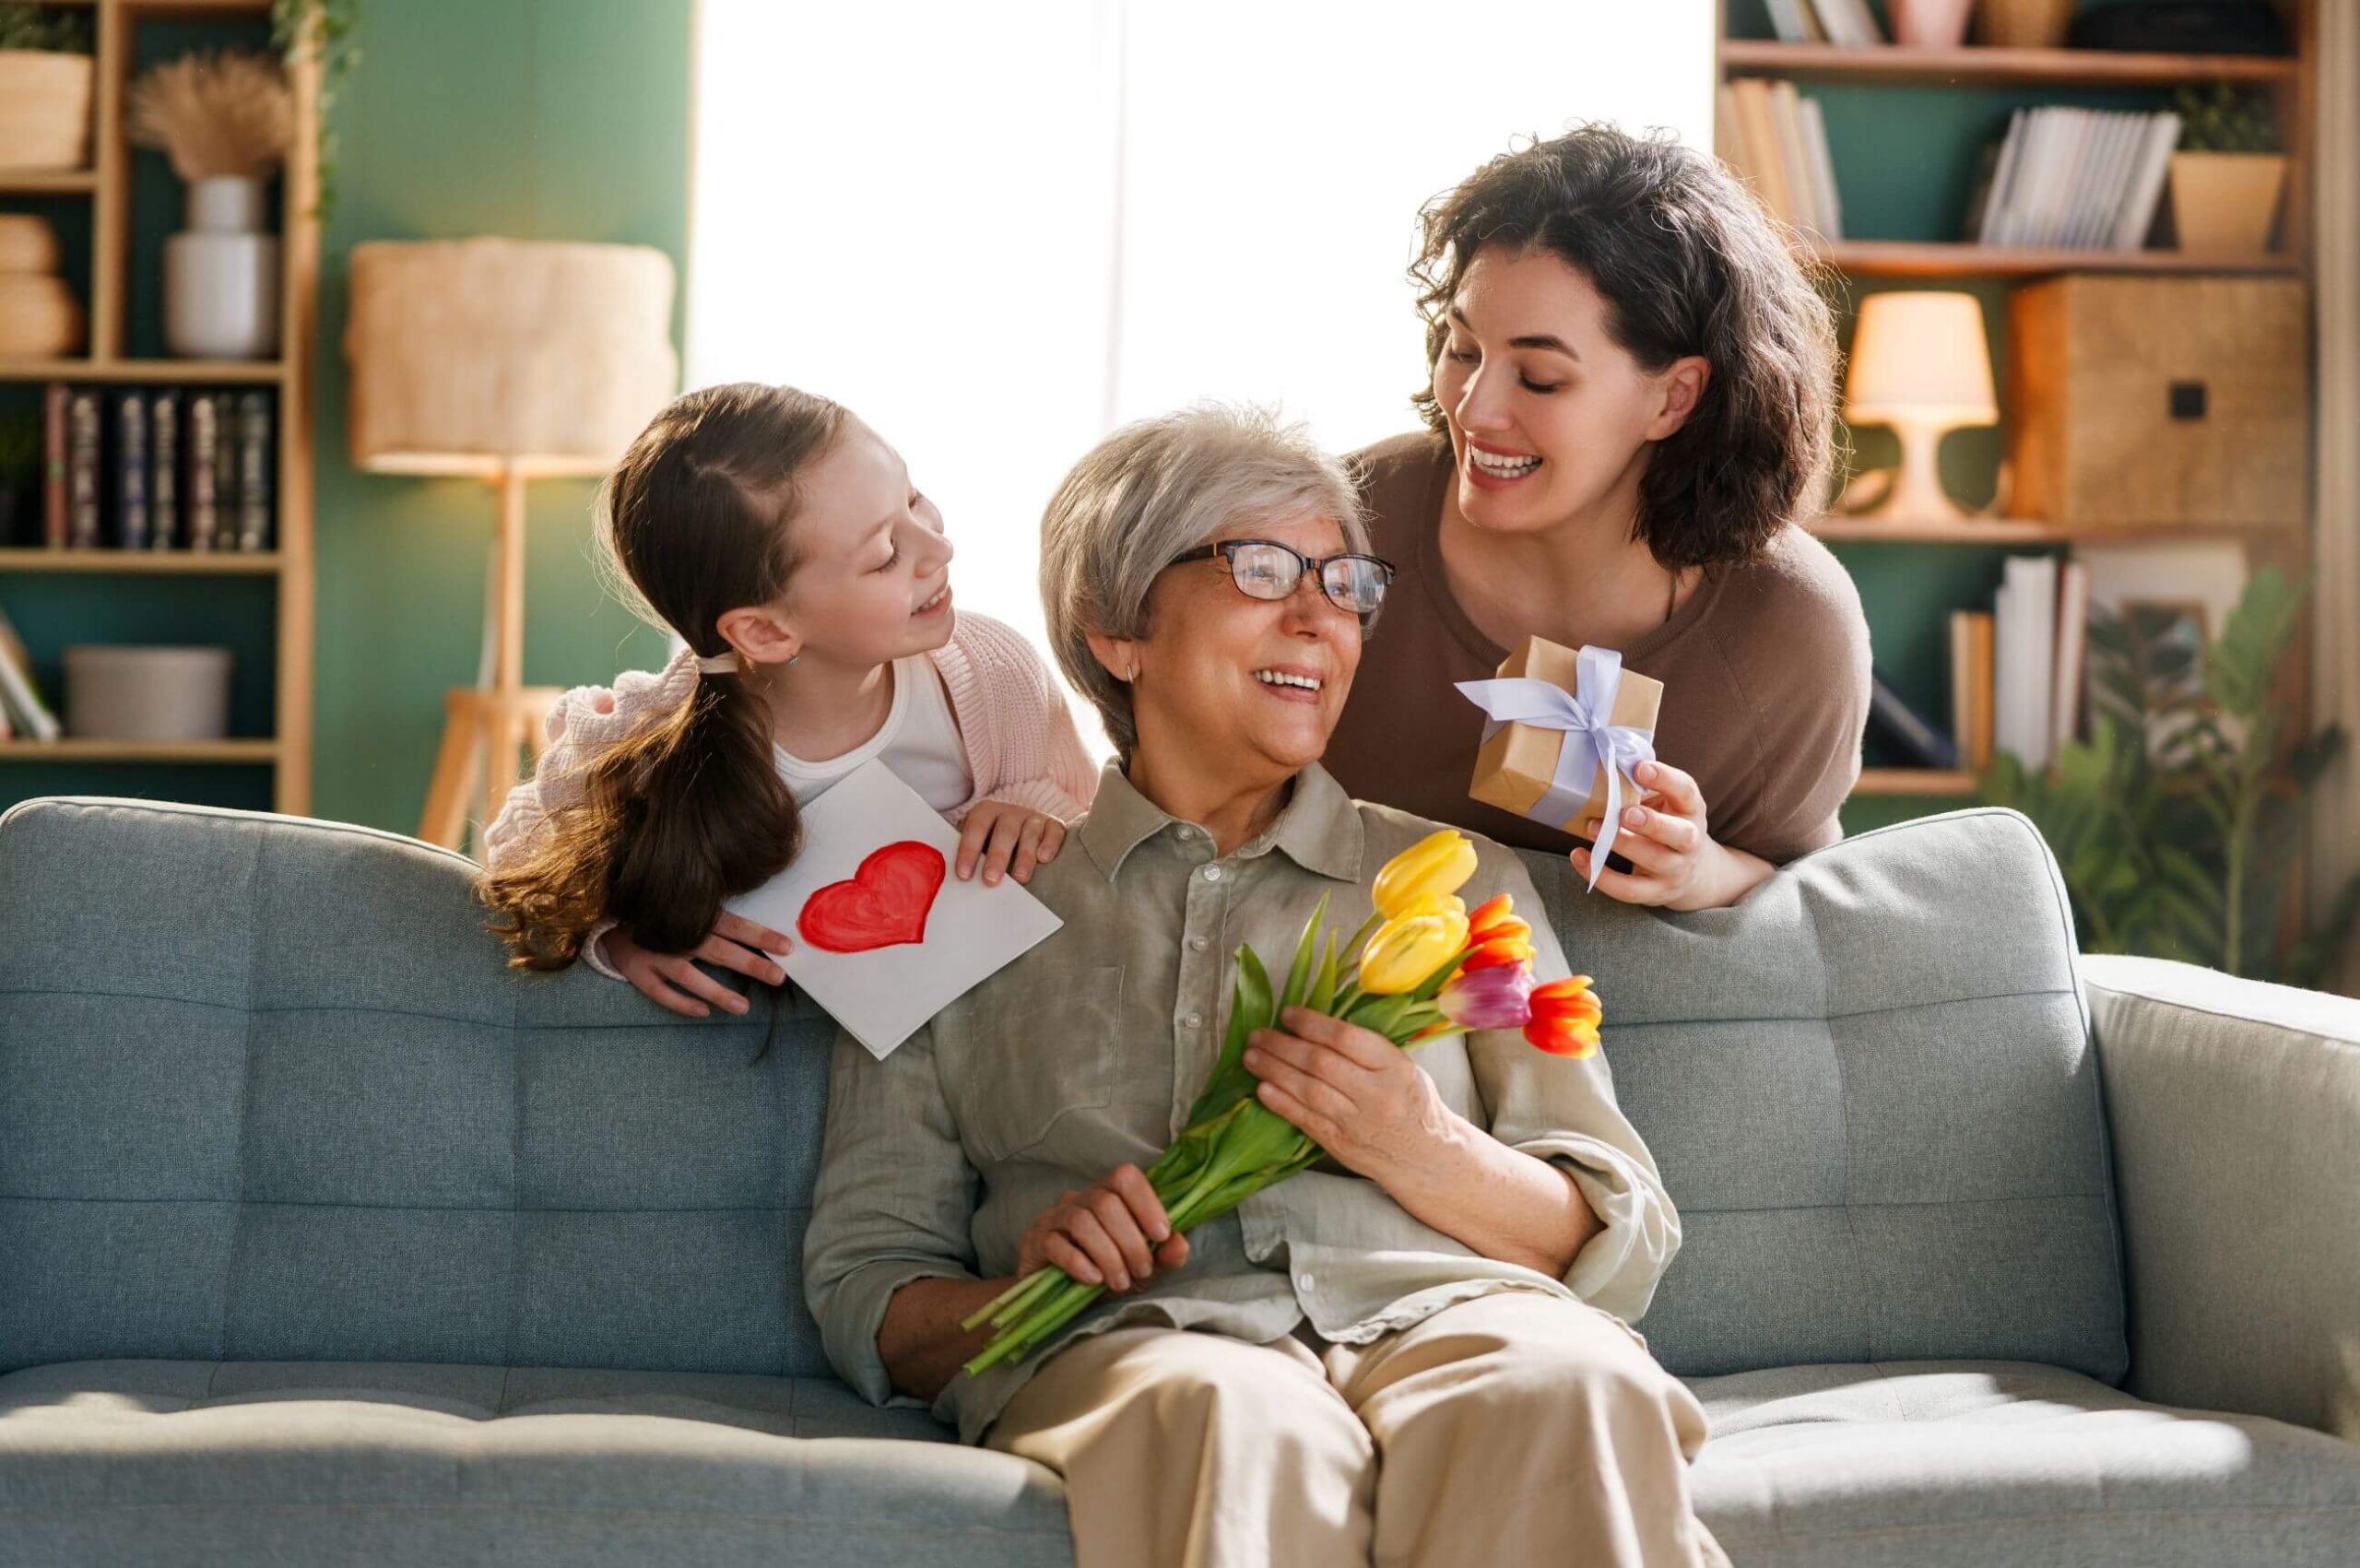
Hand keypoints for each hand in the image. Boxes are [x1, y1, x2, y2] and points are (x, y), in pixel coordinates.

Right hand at [603, 912, 790, 1018]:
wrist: (609, 918)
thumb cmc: (661, 914)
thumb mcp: (688, 909)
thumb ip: (717, 920)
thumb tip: (760, 934)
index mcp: (694, 916)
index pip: (734, 925)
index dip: (760, 936)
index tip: (788, 947)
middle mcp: (676, 935)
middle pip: (718, 950)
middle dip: (750, 964)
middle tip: (777, 977)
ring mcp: (655, 955)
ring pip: (689, 976)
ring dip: (717, 992)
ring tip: (744, 1008)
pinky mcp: (637, 972)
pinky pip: (660, 992)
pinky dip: (681, 1003)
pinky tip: (703, 1012)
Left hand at [955, 800, 1066, 886]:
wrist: (1021, 825)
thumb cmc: (992, 841)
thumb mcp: (978, 841)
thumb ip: (968, 855)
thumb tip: (954, 881)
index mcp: (985, 812)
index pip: (975, 828)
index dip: (968, 850)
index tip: (964, 875)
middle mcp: (1010, 812)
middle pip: (1004, 832)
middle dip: (997, 857)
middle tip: (991, 880)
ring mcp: (1033, 817)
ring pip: (1030, 833)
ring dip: (1024, 856)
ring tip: (1020, 877)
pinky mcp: (1053, 824)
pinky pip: (1054, 831)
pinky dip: (1050, 844)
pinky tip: (1044, 859)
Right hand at [1015, 1163, 1187, 1293]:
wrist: (1054, 1298)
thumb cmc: (1103, 1276)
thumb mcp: (1140, 1269)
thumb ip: (1163, 1256)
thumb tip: (1180, 1243)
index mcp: (1107, 1195)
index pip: (1126, 1177)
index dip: (1146, 1202)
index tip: (1161, 1234)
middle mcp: (1078, 1198)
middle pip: (1106, 1202)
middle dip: (1131, 1240)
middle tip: (1141, 1271)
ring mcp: (1053, 1218)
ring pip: (1082, 1221)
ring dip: (1108, 1255)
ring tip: (1120, 1282)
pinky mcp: (1034, 1241)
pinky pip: (1055, 1243)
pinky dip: (1079, 1263)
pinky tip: (1093, 1280)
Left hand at [1245, 1006, 1459, 1186]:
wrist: (1425, 1157)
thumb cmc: (1412, 1103)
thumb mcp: (1403, 1067)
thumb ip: (1366, 1049)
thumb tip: (1315, 1025)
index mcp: (1395, 1067)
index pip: (1346, 1038)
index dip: (1312, 1024)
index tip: (1287, 1014)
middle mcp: (1376, 1094)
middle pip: (1320, 1064)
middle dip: (1283, 1046)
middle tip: (1257, 1034)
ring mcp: (1357, 1122)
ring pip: (1308, 1090)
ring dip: (1274, 1071)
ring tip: (1250, 1056)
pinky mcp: (1341, 1144)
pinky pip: (1305, 1119)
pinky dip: (1281, 1102)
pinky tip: (1261, 1088)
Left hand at [1571, 760, 1762, 911]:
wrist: (1693, 872)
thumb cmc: (1669, 824)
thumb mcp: (1667, 802)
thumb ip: (1645, 787)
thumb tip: (1607, 765)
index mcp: (1691, 810)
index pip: (1686, 792)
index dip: (1666, 779)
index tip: (1639, 768)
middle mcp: (1689, 841)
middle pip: (1680, 834)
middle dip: (1652, 823)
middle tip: (1624, 813)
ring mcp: (1674, 870)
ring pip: (1653, 860)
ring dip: (1621, 844)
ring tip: (1591, 827)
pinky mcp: (1655, 892)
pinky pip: (1629, 890)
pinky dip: (1601, 875)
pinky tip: (1579, 856)